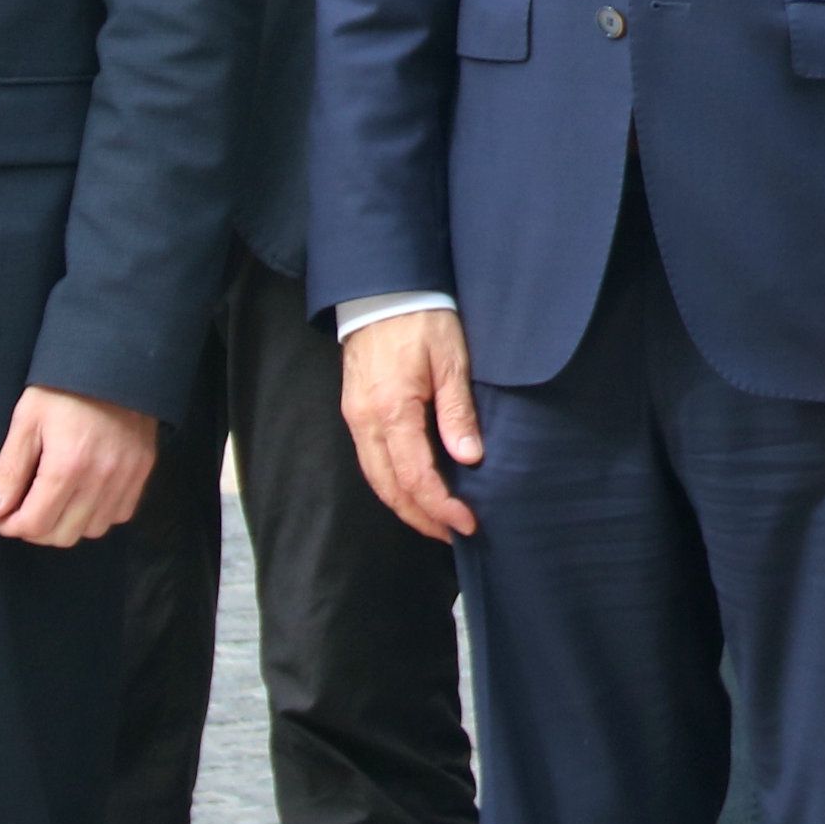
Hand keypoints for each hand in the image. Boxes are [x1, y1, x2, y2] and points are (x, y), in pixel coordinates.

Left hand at [0, 387, 157, 545]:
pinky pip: (120, 514)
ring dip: (67, 524)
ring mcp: (127, 477)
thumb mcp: (26, 422)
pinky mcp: (143, 470)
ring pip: (92, 530)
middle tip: (22, 507)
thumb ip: (9, 471)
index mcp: (67, 466)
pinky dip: (98, 513)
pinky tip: (84, 495)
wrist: (116, 361)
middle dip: (34, 528)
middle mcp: (101, 479)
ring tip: (53, 502)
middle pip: (62, 535)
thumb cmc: (63, 389)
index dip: (8, 525)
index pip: (33, 524)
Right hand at [341, 308, 482, 540]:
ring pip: (376, 478)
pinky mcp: (355, 412)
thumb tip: (469, 459)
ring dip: (405, 505)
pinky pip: (370, 460)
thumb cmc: (423, 319)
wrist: (383, 290)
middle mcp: (366, 421)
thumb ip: (458, 412)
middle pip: (389, 487)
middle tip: (454, 534)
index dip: (440, 506)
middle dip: (421, 516)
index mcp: (392, 410)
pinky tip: (413, 490)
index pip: (414, 476)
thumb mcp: (452, 360)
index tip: (467, 524)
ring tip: (437, 521)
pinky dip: (392, 483)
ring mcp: (355, 418)